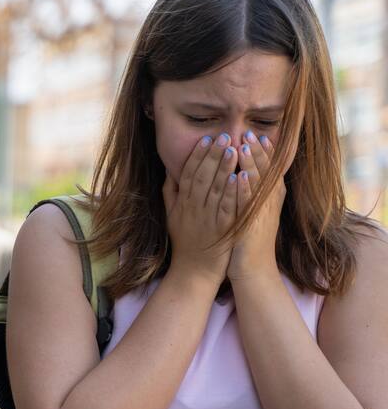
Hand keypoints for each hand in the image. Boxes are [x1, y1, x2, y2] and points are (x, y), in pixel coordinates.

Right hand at [165, 133, 238, 284]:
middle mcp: (193, 209)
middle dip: (213, 155)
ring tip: (234, 148)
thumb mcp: (171, 217)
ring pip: (215, 189)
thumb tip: (169, 171)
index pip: (188, 175)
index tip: (206, 139)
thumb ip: (170, 193)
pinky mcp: (221, 229)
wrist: (194, 272)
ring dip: (224, 168)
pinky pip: (226, 208)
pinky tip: (238, 177)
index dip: (197, 156)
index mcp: (183, 204)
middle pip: (202, 177)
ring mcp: (207, 219)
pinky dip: (231, 192)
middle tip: (224, 136)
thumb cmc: (185, 243)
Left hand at [229, 130, 288, 281]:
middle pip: (266, 172)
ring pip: (258, 184)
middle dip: (257, 151)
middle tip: (249, 132)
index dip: (263, 152)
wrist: (253, 268)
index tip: (256, 134)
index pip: (269, 169)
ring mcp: (261, 214)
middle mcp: (269, 203)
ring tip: (244, 145)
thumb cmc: (247, 238)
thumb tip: (245, 173)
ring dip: (252, 164)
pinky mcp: (250, 226)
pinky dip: (245, 190)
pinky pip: (247, 205)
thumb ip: (250, 192)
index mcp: (269, 198)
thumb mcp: (252, 211)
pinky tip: (239, 176)